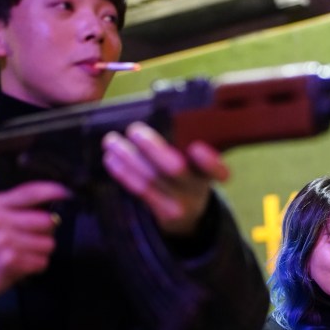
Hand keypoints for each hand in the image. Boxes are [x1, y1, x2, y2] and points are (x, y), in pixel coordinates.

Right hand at [0, 181, 70, 308]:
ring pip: (48, 244)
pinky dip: (35, 266)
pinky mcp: (10, 262)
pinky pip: (42, 262)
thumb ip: (17, 206)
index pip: (31, 192)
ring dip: (41, 252)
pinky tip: (21, 265)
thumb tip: (52, 201)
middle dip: (46, 232)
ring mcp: (4, 241)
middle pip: (48, 221)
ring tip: (23, 254)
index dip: (54, 191)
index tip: (67, 194)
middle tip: (31, 239)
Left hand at [102, 122, 229, 235]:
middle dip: (152, 148)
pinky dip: (123, 172)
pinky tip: (112, 159)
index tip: (197, 148)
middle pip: (175, 169)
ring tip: (111, 141)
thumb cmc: (188, 177)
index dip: (208, 161)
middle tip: (134, 130)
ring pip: (151, 178)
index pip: (217, 169)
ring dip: (128, 157)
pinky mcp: (162, 214)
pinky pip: (140, 190)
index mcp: (208, 173)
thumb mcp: (196, 165)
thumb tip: (155, 114)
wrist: (188, 215)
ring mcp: (180, 204)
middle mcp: (197, 189)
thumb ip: (183, 144)